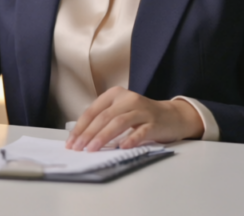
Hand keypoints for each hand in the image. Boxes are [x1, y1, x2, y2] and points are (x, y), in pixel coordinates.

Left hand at [66, 87, 203, 150]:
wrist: (172, 116)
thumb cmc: (140, 116)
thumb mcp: (120, 111)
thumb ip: (103, 119)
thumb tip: (80, 137)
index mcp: (115, 94)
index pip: (93, 111)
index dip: (80, 127)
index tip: (71, 142)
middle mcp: (128, 99)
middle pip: (103, 116)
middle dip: (88, 134)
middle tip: (78, 148)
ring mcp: (142, 110)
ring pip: (119, 122)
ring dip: (103, 136)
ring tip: (93, 149)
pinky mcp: (154, 122)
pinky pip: (141, 131)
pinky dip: (130, 139)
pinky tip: (122, 147)